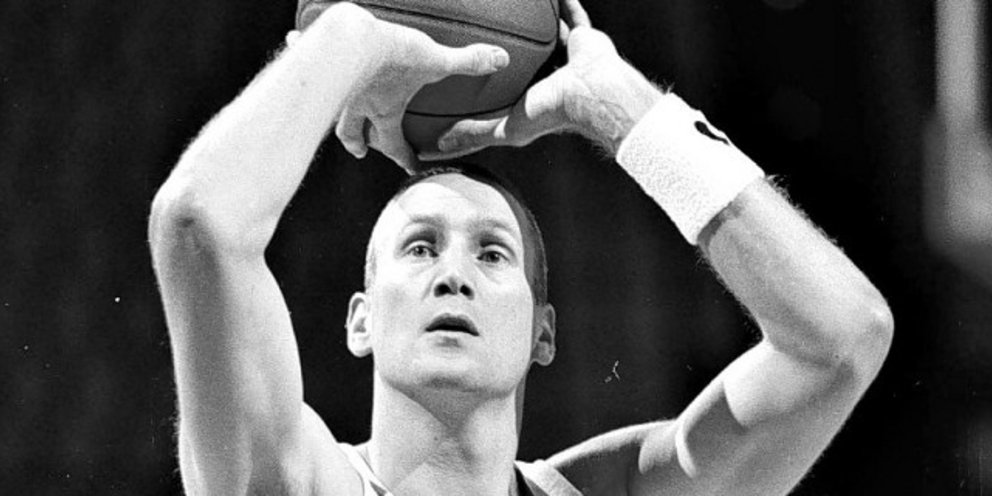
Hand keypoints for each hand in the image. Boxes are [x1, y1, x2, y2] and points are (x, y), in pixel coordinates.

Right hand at [300, 4, 509, 170]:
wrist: (350, 37)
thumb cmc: (392, 53)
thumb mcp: (436, 59)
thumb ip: (468, 61)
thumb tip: (499, 59)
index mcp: (384, 111)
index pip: (393, 144)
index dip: (404, 157)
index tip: (410, 167)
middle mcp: (357, 104)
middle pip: (353, 133)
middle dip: (357, 143)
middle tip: (360, 150)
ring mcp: (335, 87)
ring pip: (329, 107)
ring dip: (329, 109)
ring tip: (325, 108)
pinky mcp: (319, 62)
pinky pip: (308, 61)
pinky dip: (302, 56)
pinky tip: (294, 44)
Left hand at [420, 0, 661, 160]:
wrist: (591, 93)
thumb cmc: (553, 112)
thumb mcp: (505, 128)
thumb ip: (476, 134)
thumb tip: (438, 147)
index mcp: (534, 97)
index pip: (508, 88)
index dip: (491, 80)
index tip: (471, 70)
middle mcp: (552, 77)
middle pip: (527, 60)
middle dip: (512, 50)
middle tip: (490, 35)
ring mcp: (570, 56)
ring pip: (549, 36)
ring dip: (537, 27)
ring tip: (517, 12)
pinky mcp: (585, 38)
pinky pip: (574, 16)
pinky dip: (565, 5)